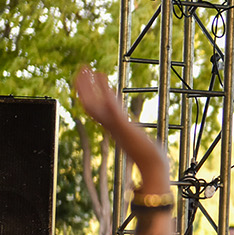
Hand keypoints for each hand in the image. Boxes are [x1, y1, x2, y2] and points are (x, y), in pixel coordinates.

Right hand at [73, 67, 168, 184]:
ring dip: (88, 85)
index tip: (87, 85)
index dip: (90, 97)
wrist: (153, 166)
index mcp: (114, 129)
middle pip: (91, 104)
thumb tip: (134, 148)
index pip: (97, 110)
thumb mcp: (138, 146)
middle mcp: (111, 126)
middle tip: (80, 70)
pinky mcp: (121, 123)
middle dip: (84, 88)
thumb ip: (135, 142)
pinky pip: (109, 104)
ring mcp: (114, 124)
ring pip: (94, 102)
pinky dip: (104, 89)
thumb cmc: (149, 159)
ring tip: (84, 68)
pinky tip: (101, 75)